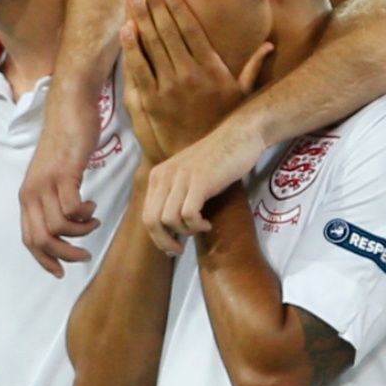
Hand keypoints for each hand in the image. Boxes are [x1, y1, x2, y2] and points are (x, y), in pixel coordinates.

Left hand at [19, 77, 101, 276]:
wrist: (70, 109)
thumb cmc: (66, 142)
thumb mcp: (54, 176)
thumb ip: (54, 199)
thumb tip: (64, 225)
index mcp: (28, 196)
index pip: (29, 239)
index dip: (45, 260)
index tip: (62, 272)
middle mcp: (32, 192)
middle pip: (42, 239)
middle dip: (65, 254)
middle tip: (85, 254)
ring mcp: (46, 183)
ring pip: (58, 226)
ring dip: (81, 231)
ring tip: (92, 221)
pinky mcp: (64, 173)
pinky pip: (72, 207)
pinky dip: (85, 213)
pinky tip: (92, 204)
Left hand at [120, 0, 269, 159]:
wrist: (198, 161)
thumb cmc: (222, 126)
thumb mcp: (243, 98)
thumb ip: (254, 69)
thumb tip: (270, 46)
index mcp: (212, 71)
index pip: (191, 32)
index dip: (178, 9)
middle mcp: (189, 76)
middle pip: (168, 33)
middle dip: (154, 5)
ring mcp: (168, 88)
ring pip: (151, 46)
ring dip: (140, 18)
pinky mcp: (150, 101)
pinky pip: (139, 69)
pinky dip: (132, 47)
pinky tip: (127, 28)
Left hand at [140, 121, 266, 254]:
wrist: (239, 136)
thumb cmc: (218, 158)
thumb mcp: (187, 175)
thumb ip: (175, 193)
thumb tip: (170, 227)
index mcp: (158, 175)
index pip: (146, 215)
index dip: (156, 237)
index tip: (172, 246)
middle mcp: (164, 176)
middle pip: (152, 221)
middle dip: (164, 241)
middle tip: (180, 248)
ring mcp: (181, 178)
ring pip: (169, 220)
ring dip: (186, 231)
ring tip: (201, 227)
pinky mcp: (199, 182)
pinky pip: (188, 215)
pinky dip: (197, 225)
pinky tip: (207, 223)